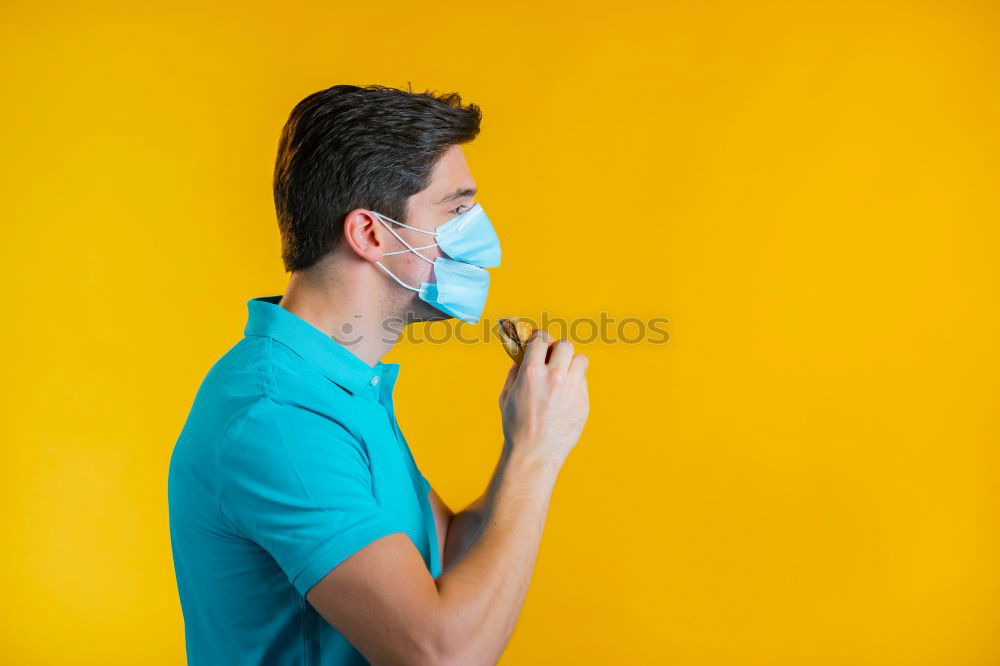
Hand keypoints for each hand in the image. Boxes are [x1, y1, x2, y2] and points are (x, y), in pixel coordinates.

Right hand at [498, 330, 589, 468]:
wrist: (534, 454)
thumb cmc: (516, 426)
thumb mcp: (507, 395)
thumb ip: (516, 371)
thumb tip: (522, 355)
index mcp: (531, 372)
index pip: (541, 338)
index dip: (539, 339)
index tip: (539, 343)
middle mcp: (554, 377)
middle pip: (565, 345)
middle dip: (557, 350)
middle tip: (552, 360)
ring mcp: (571, 390)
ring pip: (580, 360)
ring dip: (571, 364)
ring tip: (563, 376)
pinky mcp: (583, 402)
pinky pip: (583, 382)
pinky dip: (575, 384)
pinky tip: (565, 397)